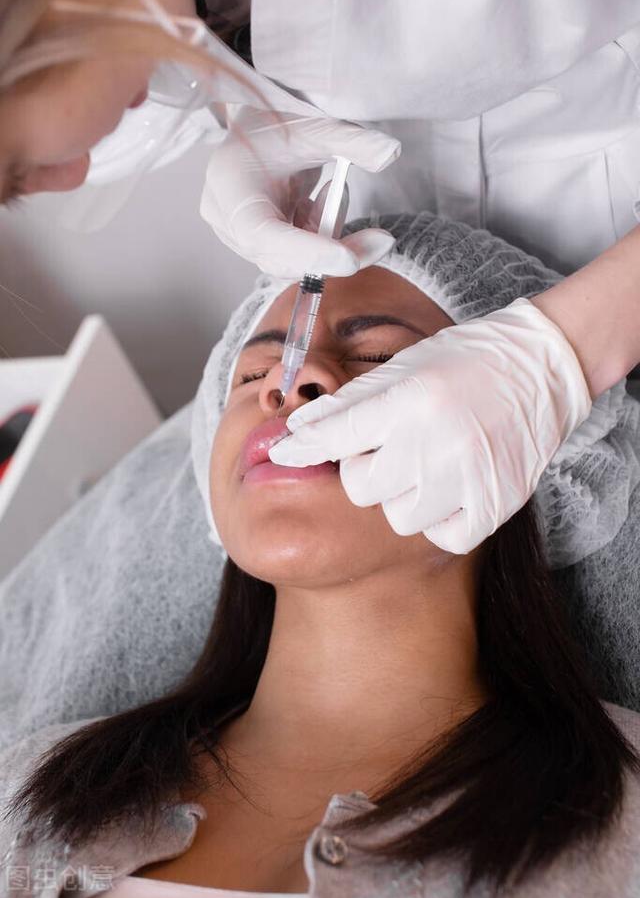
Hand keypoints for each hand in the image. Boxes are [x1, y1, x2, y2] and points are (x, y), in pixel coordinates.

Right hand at [199, 105, 400, 277]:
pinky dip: (320, 235)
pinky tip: (320, 200)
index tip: (349, 259)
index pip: (263, 235)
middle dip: (333, 254)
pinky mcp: (257, 242)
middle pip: (281, 259)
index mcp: (229, 186)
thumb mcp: (316, 127)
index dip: (306, 253)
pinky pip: (296, 254)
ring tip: (334, 190)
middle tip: (381, 242)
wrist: (257, 123)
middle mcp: (227, 219)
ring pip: (292, 261)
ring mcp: (239, 235)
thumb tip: (390, 152)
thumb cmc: (277, 122)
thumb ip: (353, 141)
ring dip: (328, 238)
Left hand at [268, 299, 591, 553]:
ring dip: (401, 496)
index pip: (338, 435)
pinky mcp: (497, 504)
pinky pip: (442, 536)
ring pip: (398, 517)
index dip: (303, 447)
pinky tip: (448, 489)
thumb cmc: (467, 361)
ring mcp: (470, 477)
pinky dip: (438, 519)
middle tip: (388, 448)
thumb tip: (300, 428)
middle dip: (364, 470)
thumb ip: (351, 401)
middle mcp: (438, 441)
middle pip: (361, 488)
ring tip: (424, 467)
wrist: (543, 367)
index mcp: (412, 399)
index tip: (282, 454)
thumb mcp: (405, 366)